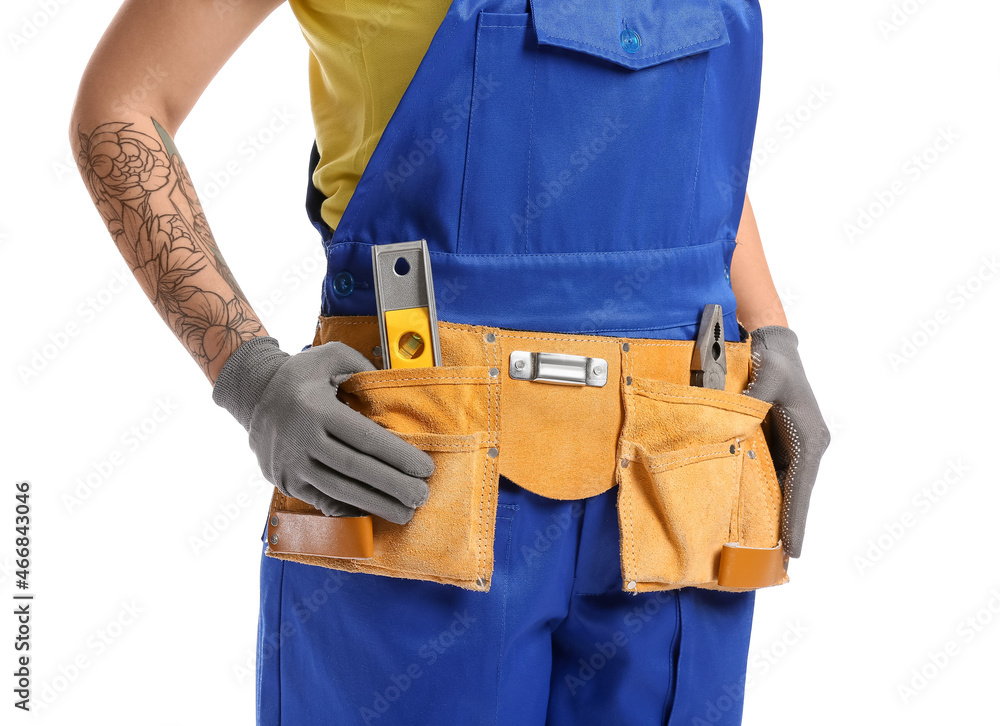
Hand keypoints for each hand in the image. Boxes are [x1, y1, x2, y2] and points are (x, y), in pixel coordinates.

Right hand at [212, 337, 434, 523]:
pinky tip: (374, 514)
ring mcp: (291, 465)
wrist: (251, 394)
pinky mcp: (286, 482)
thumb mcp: (329, 356)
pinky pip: (322, 500)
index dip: (397, 456)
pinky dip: (350, 510)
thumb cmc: (300, 376)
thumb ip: (362, 365)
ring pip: (340, 491)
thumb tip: (392, 384)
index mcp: (316, 409)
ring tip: (406, 513)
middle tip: (422, 495)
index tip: (425, 467)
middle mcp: (301, 439)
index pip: (365, 437)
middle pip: (356, 469)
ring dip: (376, 504)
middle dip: (393, 486)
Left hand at [744, 326, 829, 557]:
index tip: (794, 551)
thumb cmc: (773, 363)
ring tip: (768, 549)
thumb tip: (737, 420)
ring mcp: (799, 445)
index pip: (801, 487)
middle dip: (788, 526)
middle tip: (779, 563)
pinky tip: (757, 515)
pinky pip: (778, 474)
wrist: (777, 348)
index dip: (796, 520)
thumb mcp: (765, 380)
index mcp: (808, 437)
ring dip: (779, 514)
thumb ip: (752, 402)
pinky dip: (770, 494)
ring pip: (787, 487)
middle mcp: (809, 445)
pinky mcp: (787, 442)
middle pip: (796, 494)